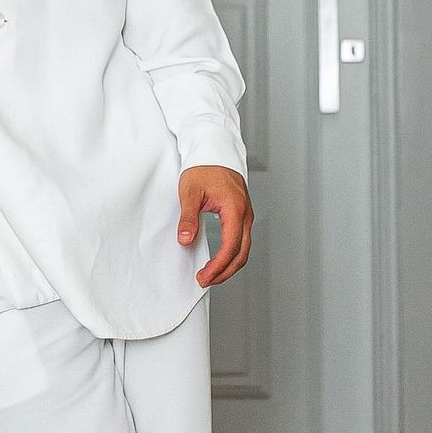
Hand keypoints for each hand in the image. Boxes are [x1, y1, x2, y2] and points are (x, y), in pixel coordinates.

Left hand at [177, 165, 253, 287]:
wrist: (214, 151)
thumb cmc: (203, 168)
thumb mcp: (190, 192)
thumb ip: (189, 218)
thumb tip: (185, 240)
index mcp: (235, 210)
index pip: (230, 247)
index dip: (218, 266)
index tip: (203, 276)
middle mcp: (245, 214)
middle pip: (242, 254)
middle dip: (225, 272)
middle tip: (205, 281)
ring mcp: (246, 215)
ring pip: (244, 249)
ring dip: (229, 265)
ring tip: (211, 275)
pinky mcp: (242, 214)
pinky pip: (241, 240)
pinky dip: (232, 254)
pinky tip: (219, 260)